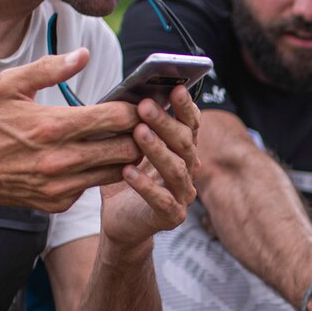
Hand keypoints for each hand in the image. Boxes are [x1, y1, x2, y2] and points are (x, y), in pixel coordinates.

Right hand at [0, 50, 143, 211]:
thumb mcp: (11, 85)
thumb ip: (50, 68)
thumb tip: (84, 55)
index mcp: (52, 125)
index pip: (115, 119)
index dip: (134, 110)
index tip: (138, 104)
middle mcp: (60, 159)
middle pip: (126, 149)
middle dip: (138, 135)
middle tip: (140, 125)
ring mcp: (60, 185)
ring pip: (116, 172)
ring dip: (125, 157)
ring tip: (124, 141)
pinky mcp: (57, 202)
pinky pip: (93, 187)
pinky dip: (98, 173)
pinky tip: (95, 159)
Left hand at [98, 96, 198, 249]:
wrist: (121, 223)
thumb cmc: (125, 180)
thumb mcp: (127, 149)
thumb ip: (132, 127)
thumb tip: (124, 96)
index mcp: (182, 151)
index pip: (191, 125)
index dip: (185, 107)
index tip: (176, 88)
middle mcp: (189, 170)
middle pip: (184, 144)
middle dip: (165, 123)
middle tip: (145, 106)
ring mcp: (183, 195)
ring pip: (176, 170)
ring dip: (158, 150)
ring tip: (138, 133)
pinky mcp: (172, 217)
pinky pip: (161, 201)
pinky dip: (145, 186)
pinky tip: (127, 172)